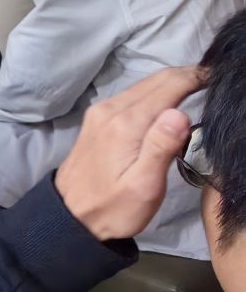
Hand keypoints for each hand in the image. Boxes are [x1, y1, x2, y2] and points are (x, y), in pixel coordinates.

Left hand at [53, 66, 202, 242]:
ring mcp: (101, 112)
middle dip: (187, 75)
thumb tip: (179, 112)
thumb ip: (161, 147)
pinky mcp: (98, 119)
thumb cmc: (113, 208)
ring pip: (143, 86)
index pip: (168, 86)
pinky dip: (155, 92)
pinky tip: (170, 101)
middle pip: (156, 80)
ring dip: (172, 82)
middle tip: (216, 78)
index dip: (197, 76)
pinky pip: (132, 96)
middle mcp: (110, 110)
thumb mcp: (143, 185)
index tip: (221, 75)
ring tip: (201, 85)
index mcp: (125, 123)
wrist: (71, 217)